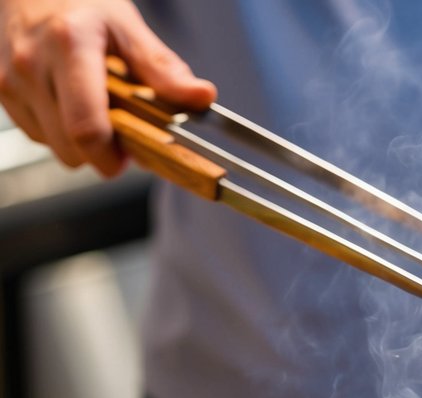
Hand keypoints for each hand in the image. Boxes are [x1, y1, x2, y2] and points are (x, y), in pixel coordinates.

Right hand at [0, 0, 215, 176]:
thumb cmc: (80, 0)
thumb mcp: (126, 25)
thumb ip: (161, 68)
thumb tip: (202, 96)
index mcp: (69, 45)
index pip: (87, 130)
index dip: (111, 156)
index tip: (129, 155)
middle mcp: (32, 63)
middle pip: (71, 149)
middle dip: (100, 153)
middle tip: (118, 129)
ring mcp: (11, 78)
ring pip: (55, 148)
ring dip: (79, 143)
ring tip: (93, 107)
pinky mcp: (1, 89)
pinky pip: (37, 135)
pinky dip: (57, 130)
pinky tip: (67, 101)